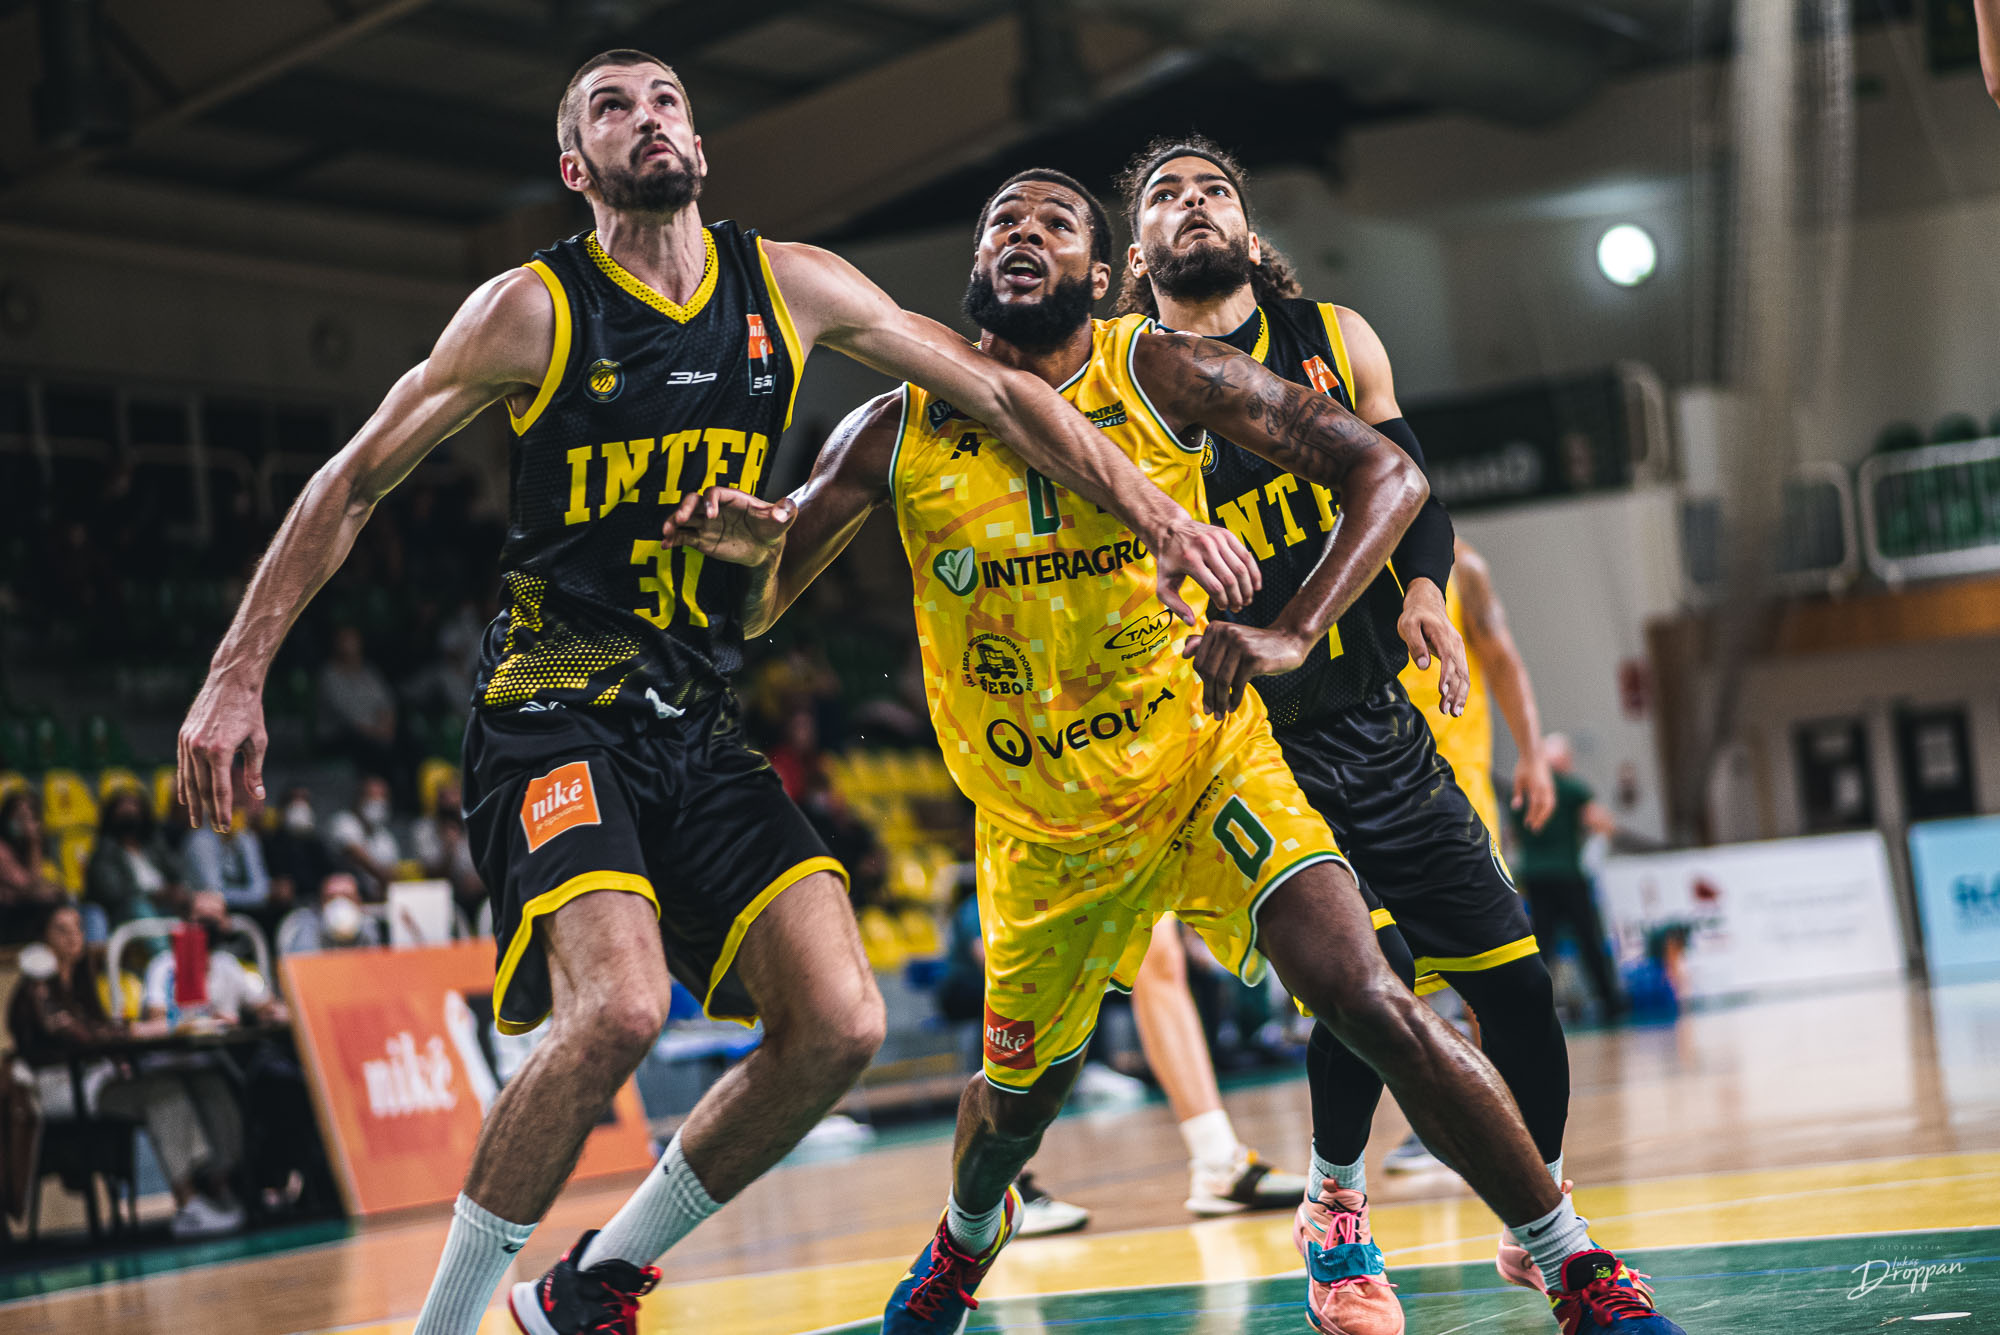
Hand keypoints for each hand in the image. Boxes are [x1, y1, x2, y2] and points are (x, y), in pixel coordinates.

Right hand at [177, 673, 266, 832]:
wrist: (231, 681)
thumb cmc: (250, 711)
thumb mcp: (257, 741)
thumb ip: (254, 771)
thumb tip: (258, 795)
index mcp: (220, 751)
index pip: (220, 790)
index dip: (223, 811)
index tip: (225, 828)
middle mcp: (199, 748)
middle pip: (202, 789)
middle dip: (208, 811)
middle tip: (212, 829)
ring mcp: (188, 742)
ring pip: (188, 779)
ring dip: (192, 802)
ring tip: (197, 819)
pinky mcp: (183, 736)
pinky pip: (182, 766)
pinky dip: (183, 783)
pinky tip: (185, 798)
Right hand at [662, 487, 795, 566]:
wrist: (765, 547)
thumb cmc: (772, 527)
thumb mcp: (782, 519)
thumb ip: (785, 512)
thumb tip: (784, 510)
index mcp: (732, 498)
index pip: (715, 492)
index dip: (710, 501)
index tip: (711, 515)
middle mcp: (715, 507)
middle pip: (693, 500)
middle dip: (685, 507)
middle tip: (681, 518)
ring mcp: (706, 522)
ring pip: (684, 517)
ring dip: (673, 522)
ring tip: (666, 532)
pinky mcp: (701, 538)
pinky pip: (683, 536)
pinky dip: (673, 539)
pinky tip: (666, 545)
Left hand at [1150, 516, 1259, 623]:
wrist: (1170, 530)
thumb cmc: (1168, 561)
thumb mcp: (1163, 585)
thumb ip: (1175, 606)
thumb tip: (1192, 622)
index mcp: (1189, 560)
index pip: (1214, 587)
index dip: (1223, 602)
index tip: (1222, 608)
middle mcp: (1205, 547)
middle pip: (1230, 579)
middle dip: (1237, 597)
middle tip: (1238, 608)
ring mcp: (1217, 539)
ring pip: (1241, 568)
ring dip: (1247, 587)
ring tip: (1247, 600)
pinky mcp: (1226, 534)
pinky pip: (1246, 555)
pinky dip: (1254, 572)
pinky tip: (1256, 586)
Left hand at [1181, 621, 1309, 717]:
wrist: (1288, 641)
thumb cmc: (1256, 645)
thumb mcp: (1230, 642)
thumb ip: (1206, 645)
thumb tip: (1184, 653)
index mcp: (1216, 628)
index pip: (1199, 663)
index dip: (1201, 683)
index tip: (1206, 698)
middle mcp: (1226, 633)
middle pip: (1209, 672)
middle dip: (1209, 696)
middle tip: (1210, 712)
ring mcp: (1240, 644)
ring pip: (1222, 680)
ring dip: (1220, 701)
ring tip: (1220, 714)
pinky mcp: (1253, 657)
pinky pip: (1237, 684)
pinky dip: (1234, 699)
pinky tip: (1233, 707)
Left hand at [1398, 579, 1467, 715]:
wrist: (1427, 601)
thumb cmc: (1415, 614)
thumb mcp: (1408, 625)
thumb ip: (1415, 645)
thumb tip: (1423, 666)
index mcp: (1444, 637)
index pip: (1448, 660)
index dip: (1446, 676)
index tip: (1441, 691)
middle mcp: (1456, 644)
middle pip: (1459, 672)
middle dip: (1455, 693)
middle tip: (1448, 712)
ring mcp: (1459, 650)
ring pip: (1463, 675)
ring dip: (1459, 695)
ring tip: (1453, 713)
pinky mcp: (1457, 655)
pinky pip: (1462, 674)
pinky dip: (1460, 690)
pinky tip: (1456, 704)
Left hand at [1513, 755, 1556, 832]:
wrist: (1535, 755)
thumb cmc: (1523, 767)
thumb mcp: (1517, 780)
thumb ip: (1517, 794)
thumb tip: (1516, 808)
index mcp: (1536, 786)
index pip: (1535, 805)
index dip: (1531, 815)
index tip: (1527, 824)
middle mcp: (1545, 788)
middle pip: (1545, 807)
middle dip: (1540, 819)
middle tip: (1534, 829)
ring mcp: (1550, 788)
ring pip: (1551, 806)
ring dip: (1545, 817)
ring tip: (1538, 825)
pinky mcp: (1551, 787)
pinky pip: (1552, 802)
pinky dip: (1548, 810)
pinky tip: (1541, 815)